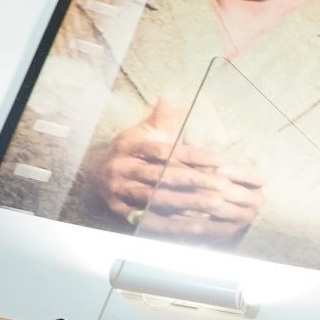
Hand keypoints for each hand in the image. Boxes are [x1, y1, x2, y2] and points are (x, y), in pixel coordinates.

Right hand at [103, 97, 262, 241]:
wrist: (96, 171)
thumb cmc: (134, 149)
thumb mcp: (146, 130)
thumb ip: (163, 116)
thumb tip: (171, 94)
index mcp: (130, 145)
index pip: (165, 151)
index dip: (193, 156)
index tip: (221, 161)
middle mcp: (121, 167)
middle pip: (161, 176)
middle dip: (193, 181)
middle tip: (222, 186)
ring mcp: (118, 190)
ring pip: (155, 198)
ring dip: (186, 203)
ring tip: (214, 205)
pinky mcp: (118, 210)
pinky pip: (147, 219)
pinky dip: (171, 223)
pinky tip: (195, 225)